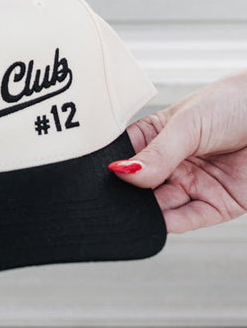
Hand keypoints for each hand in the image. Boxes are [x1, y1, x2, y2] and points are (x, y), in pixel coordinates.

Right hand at [109, 71, 246, 233]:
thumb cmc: (237, 103)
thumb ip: (156, 153)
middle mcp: (172, 162)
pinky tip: (156, 220)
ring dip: (145, 212)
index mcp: (157, 135)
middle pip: (138, 186)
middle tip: (112, 197)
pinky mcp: (216, 205)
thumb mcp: (188, 123)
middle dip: (125, 194)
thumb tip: (121, 174)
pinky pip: (186, 220)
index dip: (109, 166)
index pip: (123, 156)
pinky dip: (169, 224)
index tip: (96, 176)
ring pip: (159, 206)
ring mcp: (193, 184)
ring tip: (133, 208)